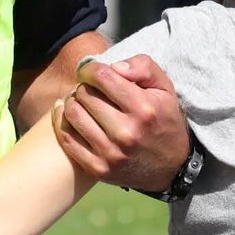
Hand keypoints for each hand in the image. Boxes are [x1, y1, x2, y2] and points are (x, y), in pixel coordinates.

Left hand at [52, 54, 189, 190]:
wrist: (172, 166)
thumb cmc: (164, 119)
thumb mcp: (164, 88)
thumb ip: (143, 67)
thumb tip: (114, 66)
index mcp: (143, 109)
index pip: (102, 77)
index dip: (91, 69)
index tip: (91, 71)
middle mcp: (126, 132)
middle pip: (85, 94)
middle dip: (85, 86)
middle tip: (91, 89)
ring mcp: (111, 153)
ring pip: (73, 114)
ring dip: (73, 102)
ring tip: (82, 102)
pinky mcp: (98, 168)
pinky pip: (67, 139)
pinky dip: (62, 122)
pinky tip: (68, 114)